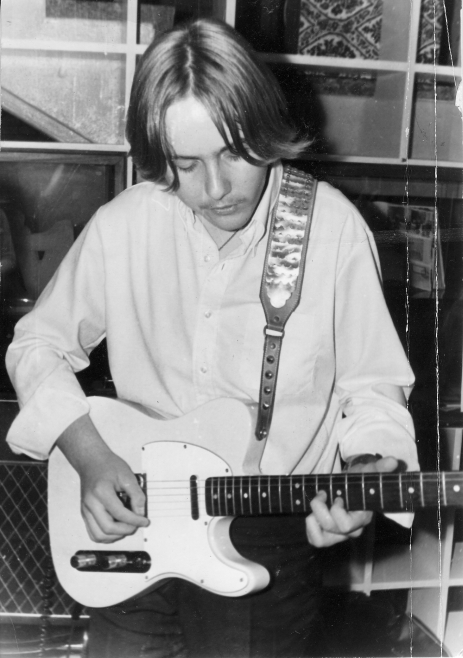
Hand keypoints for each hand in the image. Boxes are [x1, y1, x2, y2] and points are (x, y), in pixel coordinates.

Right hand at [56, 413, 148, 542]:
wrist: (91, 461)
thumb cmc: (108, 465)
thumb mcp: (127, 475)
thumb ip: (136, 495)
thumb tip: (141, 512)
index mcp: (101, 492)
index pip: (120, 514)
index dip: (135, 520)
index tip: (145, 521)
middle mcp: (90, 504)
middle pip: (108, 529)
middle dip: (126, 530)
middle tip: (137, 525)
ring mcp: (85, 510)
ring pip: (99, 535)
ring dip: (116, 536)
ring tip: (127, 527)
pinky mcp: (85, 514)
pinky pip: (93, 533)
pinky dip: (106, 536)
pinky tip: (117, 530)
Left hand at [305, 456, 397, 547]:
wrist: (350, 486)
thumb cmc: (358, 480)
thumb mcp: (367, 472)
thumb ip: (379, 467)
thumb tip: (393, 461)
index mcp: (362, 518)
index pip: (346, 525)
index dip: (336, 511)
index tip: (337, 496)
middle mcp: (352, 530)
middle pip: (330, 528)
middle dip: (320, 508)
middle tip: (324, 494)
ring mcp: (339, 535)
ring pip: (320, 540)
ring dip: (313, 519)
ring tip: (318, 505)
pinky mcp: (327, 535)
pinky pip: (315, 540)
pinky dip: (310, 528)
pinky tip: (313, 515)